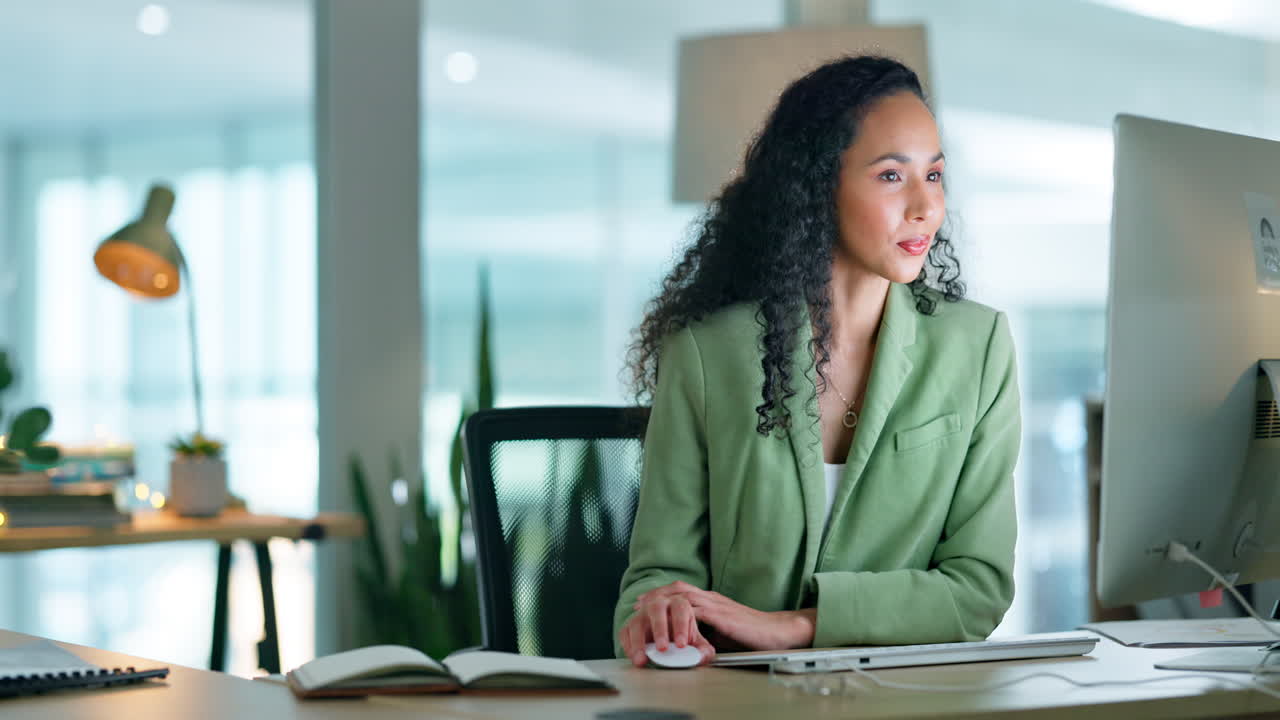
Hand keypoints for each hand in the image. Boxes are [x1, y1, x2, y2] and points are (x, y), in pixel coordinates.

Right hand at [619, 581, 716, 667]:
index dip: (681, 626)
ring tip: (642, 659)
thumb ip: (703, 649)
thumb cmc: (682, 634)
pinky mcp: (629, 625)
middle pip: (656, 610)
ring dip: (639, 641)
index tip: (682, 645)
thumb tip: (703, 655)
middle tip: (662, 648)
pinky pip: (625, 633)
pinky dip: (628, 647)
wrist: (665, 637)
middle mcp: (658, 604)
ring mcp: (641, 614)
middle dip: (659, 630)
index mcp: (679, 603)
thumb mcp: (696, 641)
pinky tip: (635, 658)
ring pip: (636, 622)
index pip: (680, 609)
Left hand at [635, 581, 816, 651]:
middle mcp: (711, 597)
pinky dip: (680, 619)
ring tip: (647, 614)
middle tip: (638, 604)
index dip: (660, 594)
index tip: (644, 601)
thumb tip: (689, 638)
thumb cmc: (751, 632)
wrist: (776, 630)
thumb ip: (706, 629)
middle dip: (655, 595)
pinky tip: (669, 626)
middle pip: (677, 588)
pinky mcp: (722, 616)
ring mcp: (716, 605)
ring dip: (663, 605)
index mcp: (711, 599)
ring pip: (682, 597)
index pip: (680, 590)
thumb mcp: (723, 629)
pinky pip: (696, 613)